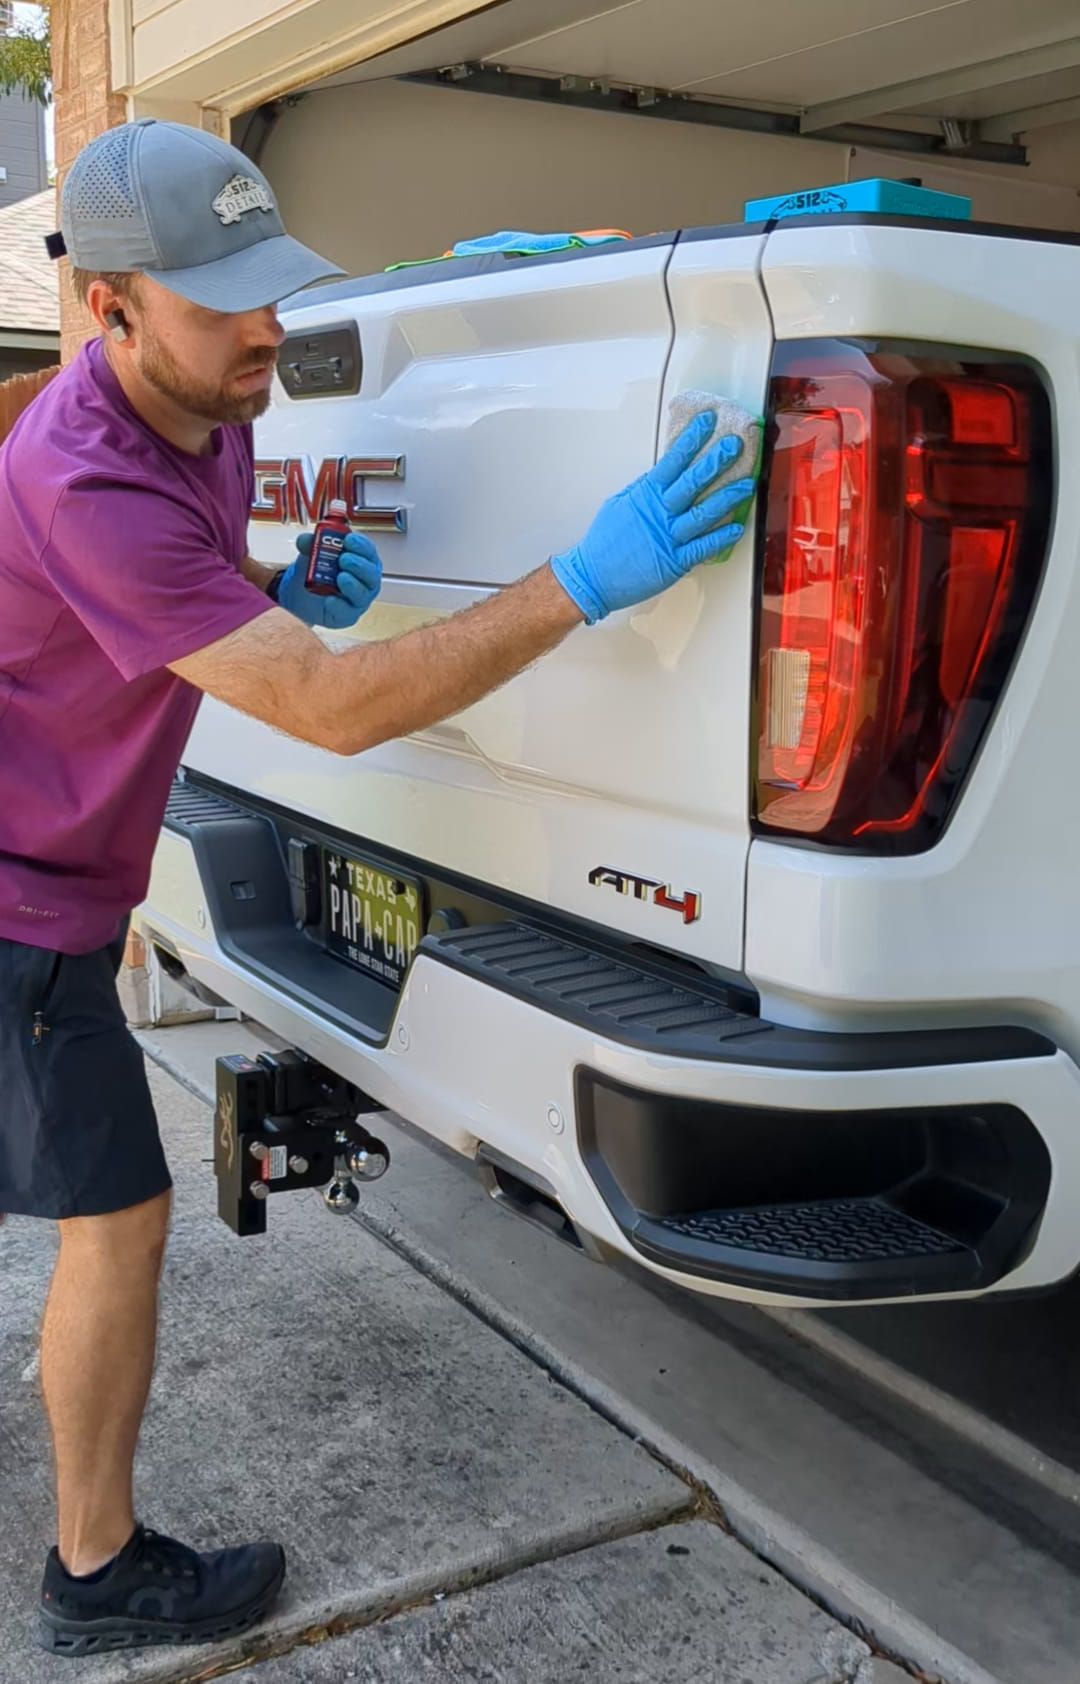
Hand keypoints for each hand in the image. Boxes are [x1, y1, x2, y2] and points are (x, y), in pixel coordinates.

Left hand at [276, 531, 382, 628]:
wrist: (302, 594)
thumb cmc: (317, 570)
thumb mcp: (312, 552)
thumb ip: (309, 544)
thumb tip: (305, 540)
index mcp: (363, 560)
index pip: (369, 552)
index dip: (362, 546)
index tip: (349, 540)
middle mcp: (365, 581)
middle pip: (371, 574)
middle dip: (359, 565)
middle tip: (344, 558)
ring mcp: (358, 599)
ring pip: (363, 594)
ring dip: (353, 585)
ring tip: (340, 577)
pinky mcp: (347, 615)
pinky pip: (347, 612)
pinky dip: (339, 605)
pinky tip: (330, 600)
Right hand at [550, 412, 755, 623]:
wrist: (593, 577)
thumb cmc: (603, 543)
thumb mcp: (618, 505)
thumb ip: (641, 489)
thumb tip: (658, 474)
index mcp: (646, 495)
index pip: (673, 460)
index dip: (692, 439)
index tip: (708, 421)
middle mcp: (660, 513)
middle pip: (692, 482)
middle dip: (716, 461)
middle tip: (735, 445)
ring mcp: (668, 537)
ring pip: (703, 513)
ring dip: (727, 498)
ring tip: (747, 484)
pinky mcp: (674, 562)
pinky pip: (702, 548)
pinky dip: (720, 538)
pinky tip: (736, 528)